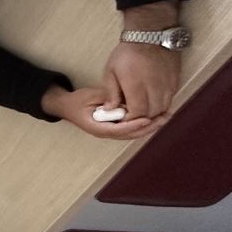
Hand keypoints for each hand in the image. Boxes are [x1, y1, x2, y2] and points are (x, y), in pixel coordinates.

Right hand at [41, 85, 166, 140]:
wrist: (67, 107)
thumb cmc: (77, 101)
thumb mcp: (90, 96)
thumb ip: (107, 99)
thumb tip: (123, 101)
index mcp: (97, 127)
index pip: (118, 130)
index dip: (134, 125)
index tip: (147, 119)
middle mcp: (105, 133)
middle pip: (130, 135)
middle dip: (148, 128)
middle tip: (163, 118)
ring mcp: (110, 132)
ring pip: (133, 134)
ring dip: (149, 127)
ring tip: (164, 117)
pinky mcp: (115, 128)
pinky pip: (131, 129)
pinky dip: (144, 125)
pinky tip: (155, 117)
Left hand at [101, 41, 179, 119]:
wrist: (150, 35)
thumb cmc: (127, 52)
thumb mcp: (111, 71)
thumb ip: (111, 92)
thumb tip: (109, 109)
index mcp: (136, 86)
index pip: (137, 114)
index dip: (130, 120)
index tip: (124, 119)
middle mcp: (154, 88)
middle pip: (152, 114)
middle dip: (142, 119)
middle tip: (132, 117)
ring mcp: (167, 85)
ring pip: (163, 109)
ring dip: (154, 114)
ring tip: (143, 111)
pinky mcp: (175, 81)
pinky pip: (170, 100)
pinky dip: (162, 105)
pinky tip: (153, 102)